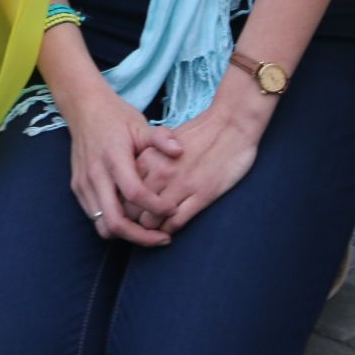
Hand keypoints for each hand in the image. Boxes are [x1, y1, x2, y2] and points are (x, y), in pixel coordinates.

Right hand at [55, 80, 181, 246]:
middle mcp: (95, 175)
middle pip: (115, 222)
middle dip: (141, 236)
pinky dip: (114, 224)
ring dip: (127, 234)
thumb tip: (179, 151)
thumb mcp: (140, 124)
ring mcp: (83, 184)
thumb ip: (160, 138)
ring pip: (103, 226)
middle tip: (162, 238)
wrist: (84, 109)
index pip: (134, 193)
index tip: (173, 209)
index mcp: (113, 158)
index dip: (156, 206)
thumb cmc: (116, 117)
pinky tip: (132, 218)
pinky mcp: (77, 189)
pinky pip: (95, 217)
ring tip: (149, 232)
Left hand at [135, 73, 271, 232]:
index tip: (129, 208)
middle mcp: (160, 172)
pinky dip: (171, 229)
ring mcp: (180, 185)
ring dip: (152, 228)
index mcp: (148, 157)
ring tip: (156, 228)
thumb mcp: (166, 142)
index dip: (123, 203)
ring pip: (150, 221)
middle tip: (140, 223)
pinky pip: (175, 222)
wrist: (232, 124)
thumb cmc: (200, 133)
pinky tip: (173, 226)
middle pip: (131, 209)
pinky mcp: (201, 195)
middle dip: (133, 220)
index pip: (122, 189)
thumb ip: (150, 160)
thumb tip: (135, 179)